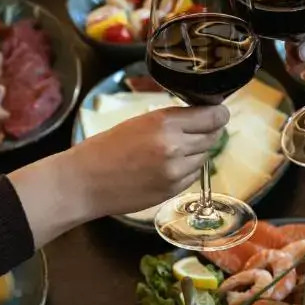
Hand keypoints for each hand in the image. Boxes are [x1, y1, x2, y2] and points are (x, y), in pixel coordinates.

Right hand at [9, 106, 228, 245]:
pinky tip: (166, 168)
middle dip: (208, 132)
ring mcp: (176, 171)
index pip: (213, 116)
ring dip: (197, 152)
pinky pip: (193, 176)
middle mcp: (176, 146)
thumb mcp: (140, 121)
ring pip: (205, 157)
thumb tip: (204, 118)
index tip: (218, 114)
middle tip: (195, 131)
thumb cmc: (107, 147)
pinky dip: (187, 170)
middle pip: (213, 136)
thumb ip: (173, 120)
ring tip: (172, 151)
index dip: (219, 115)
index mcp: (166, 122)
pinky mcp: (173, 190)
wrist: (85, 182)